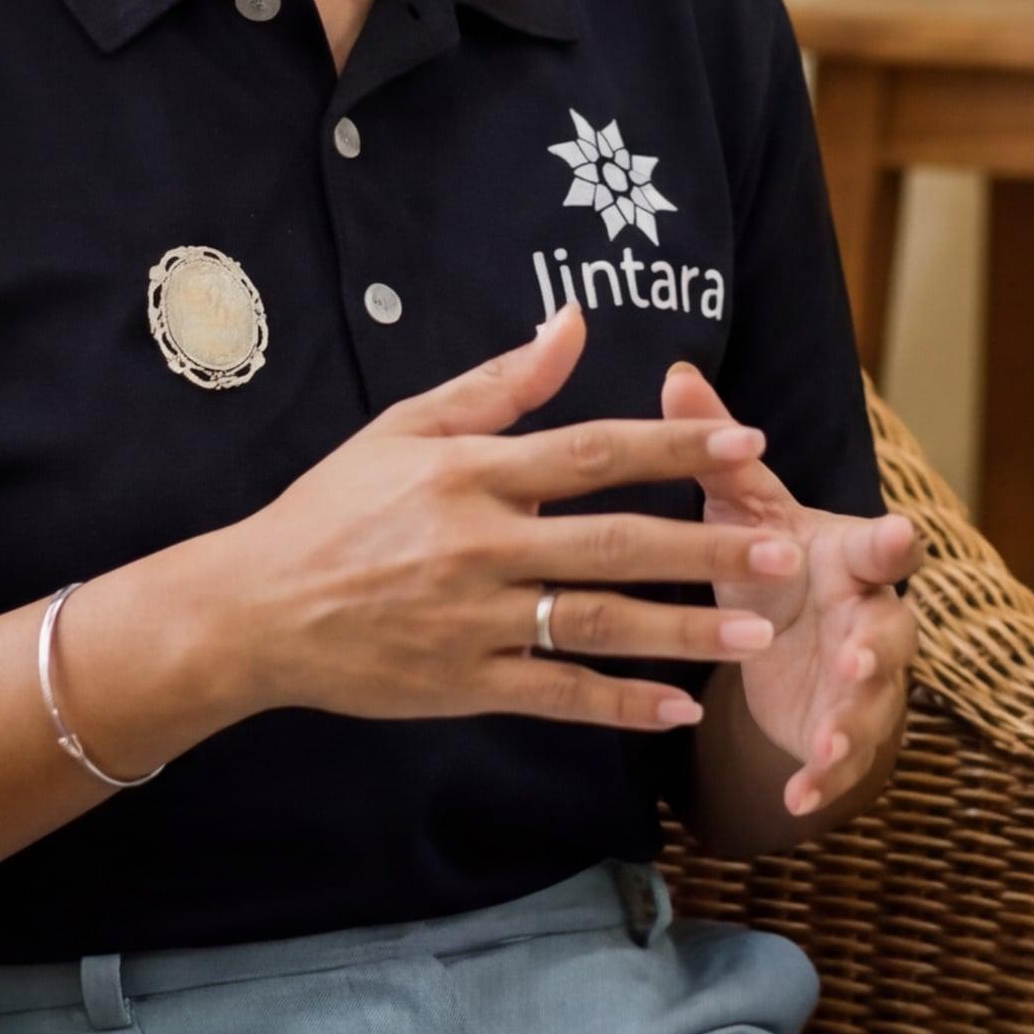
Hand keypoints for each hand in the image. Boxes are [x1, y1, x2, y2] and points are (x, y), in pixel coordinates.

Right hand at [64, 301, 795, 763]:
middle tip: (781, 550)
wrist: (252, 610)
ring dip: (682, 631)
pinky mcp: (461, 685)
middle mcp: (476, 546)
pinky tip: (679, 711)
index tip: (746, 444)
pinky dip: (618, 706)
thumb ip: (497, 384)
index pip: (591, 453)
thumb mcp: (404, 429)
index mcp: (468, 474)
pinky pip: (555, 696)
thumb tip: (572, 322)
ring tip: (756, 633)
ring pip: (595, 625)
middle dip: (704, 546)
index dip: (673, 446)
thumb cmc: (332, 511)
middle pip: (612, 543)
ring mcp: (471, 622)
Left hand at [662, 356, 915, 818]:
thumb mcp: (747, 512)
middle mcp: (871, 617)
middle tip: (860, 647)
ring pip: (874, 702)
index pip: (883, 547)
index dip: (892, 544)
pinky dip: (822, 779)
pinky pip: (841, 763)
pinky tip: (797, 799)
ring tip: (834, 734)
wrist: (801, 650)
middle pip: (891, 630)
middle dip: (879, 641)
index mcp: (851, 559)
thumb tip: (674, 372)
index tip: (895, 537)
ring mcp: (866, 682)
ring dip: (857, 717)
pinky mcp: (845, 734)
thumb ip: (719, 452)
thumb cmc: (776, 565)